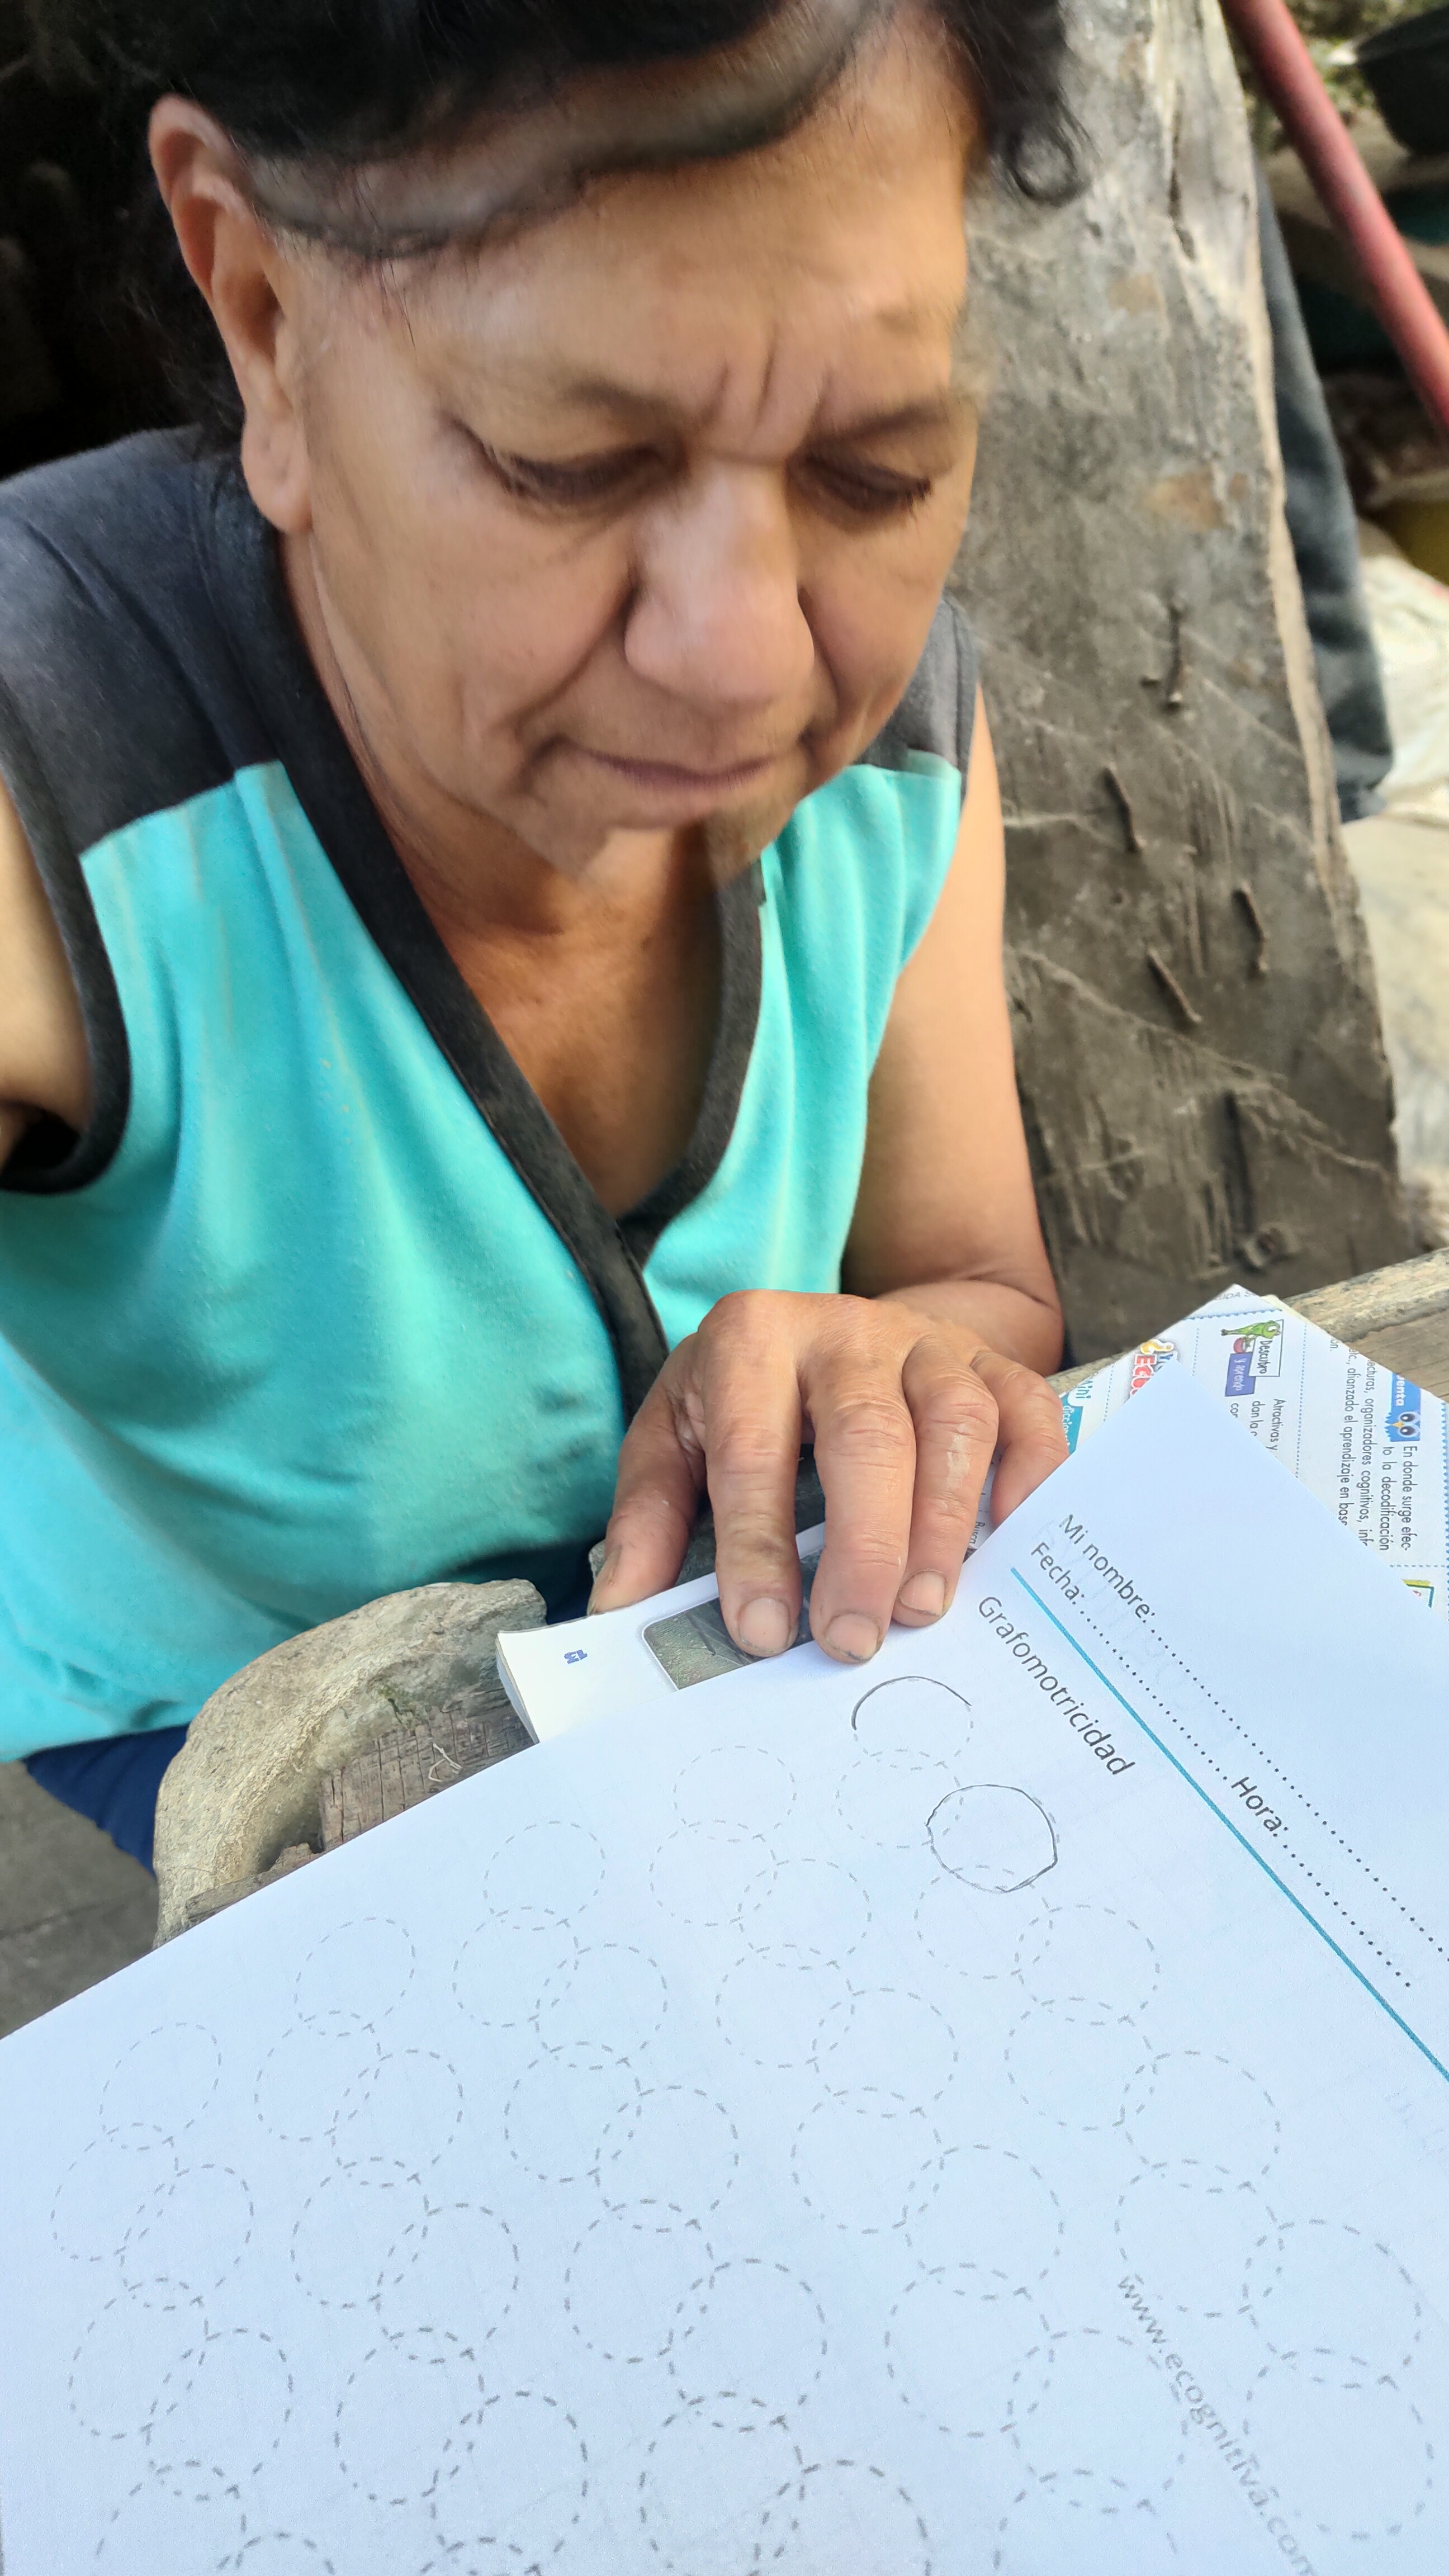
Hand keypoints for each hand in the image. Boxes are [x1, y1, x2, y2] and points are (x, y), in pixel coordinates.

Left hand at [589, 1290, 1067, 1661]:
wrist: (830, 1328)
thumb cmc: (744, 1401)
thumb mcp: (676, 1440)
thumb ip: (648, 1521)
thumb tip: (617, 1613)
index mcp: (750, 1341)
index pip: (751, 1449)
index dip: (755, 1547)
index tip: (760, 1633)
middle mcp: (844, 1330)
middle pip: (866, 1433)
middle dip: (861, 1547)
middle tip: (852, 1640)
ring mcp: (927, 1342)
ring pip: (956, 1420)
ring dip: (943, 1524)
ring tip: (922, 1610)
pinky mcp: (989, 1360)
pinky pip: (1028, 1409)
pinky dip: (1030, 1476)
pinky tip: (1009, 1542)